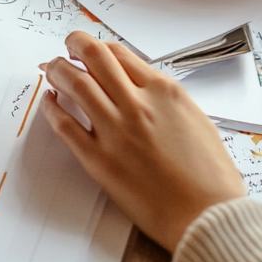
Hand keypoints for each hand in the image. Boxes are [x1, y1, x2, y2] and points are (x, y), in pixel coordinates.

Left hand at [40, 31, 244, 252]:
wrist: (208, 218)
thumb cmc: (211, 177)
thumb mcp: (197, 120)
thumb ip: (166, 100)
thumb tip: (142, 88)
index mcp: (163, 92)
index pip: (120, 53)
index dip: (100, 47)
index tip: (91, 51)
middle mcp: (137, 104)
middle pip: (93, 56)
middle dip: (74, 44)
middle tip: (67, 46)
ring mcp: (115, 131)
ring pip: (74, 83)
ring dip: (58, 70)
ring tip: (52, 68)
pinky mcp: (98, 160)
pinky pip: (65, 125)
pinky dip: (51, 108)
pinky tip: (49, 101)